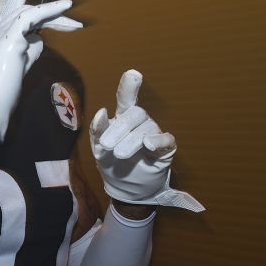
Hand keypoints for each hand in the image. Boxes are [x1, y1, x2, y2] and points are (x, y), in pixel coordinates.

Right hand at [0, 0, 80, 140]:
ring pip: (26, 11)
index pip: (10, 13)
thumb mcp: (17, 70)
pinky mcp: (9, 40)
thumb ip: (28, 52)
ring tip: (73, 13)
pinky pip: (31, 17)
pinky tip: (67, 8)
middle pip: (16, 5)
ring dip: (53, 12)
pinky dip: (50, 10)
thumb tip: (41, 40)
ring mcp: (0, 35)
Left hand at [89, 70, 203, 211]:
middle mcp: (141, 123)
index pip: (126, 99)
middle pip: (134, 115)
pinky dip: (158, 140)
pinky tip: (148, 145)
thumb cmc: (112, 165)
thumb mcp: (98, 149)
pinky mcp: (165, 149)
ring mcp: (154, 134)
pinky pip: (166, 140)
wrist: (126, 191)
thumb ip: (98, 130)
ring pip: (146, 128)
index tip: (133, 74)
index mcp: (123, 119)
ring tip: (119, 154)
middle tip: (106, 146)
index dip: (129, 86)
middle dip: (118, 129)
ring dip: (131, 140)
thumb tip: (102, 111)